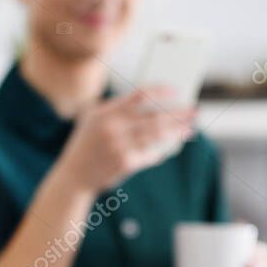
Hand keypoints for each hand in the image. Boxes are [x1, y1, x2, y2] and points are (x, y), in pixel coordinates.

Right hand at [58, 86, 197, 193]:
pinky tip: (169, 149)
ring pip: (157, 135)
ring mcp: (119, 145)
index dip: (160, 90)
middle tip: (194, 111)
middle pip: (154, 116)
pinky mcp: (125, 163)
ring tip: (190, 129)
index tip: (176, 90)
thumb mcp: (93, 122)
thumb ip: (117, 111)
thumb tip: (155, 108)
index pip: (139, 94)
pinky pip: (149, 154)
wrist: (73, 176)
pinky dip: (160, 152)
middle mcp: (112, 126)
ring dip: (177, 131)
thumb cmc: (87, 147)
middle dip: (178, 113)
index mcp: (105, 112)